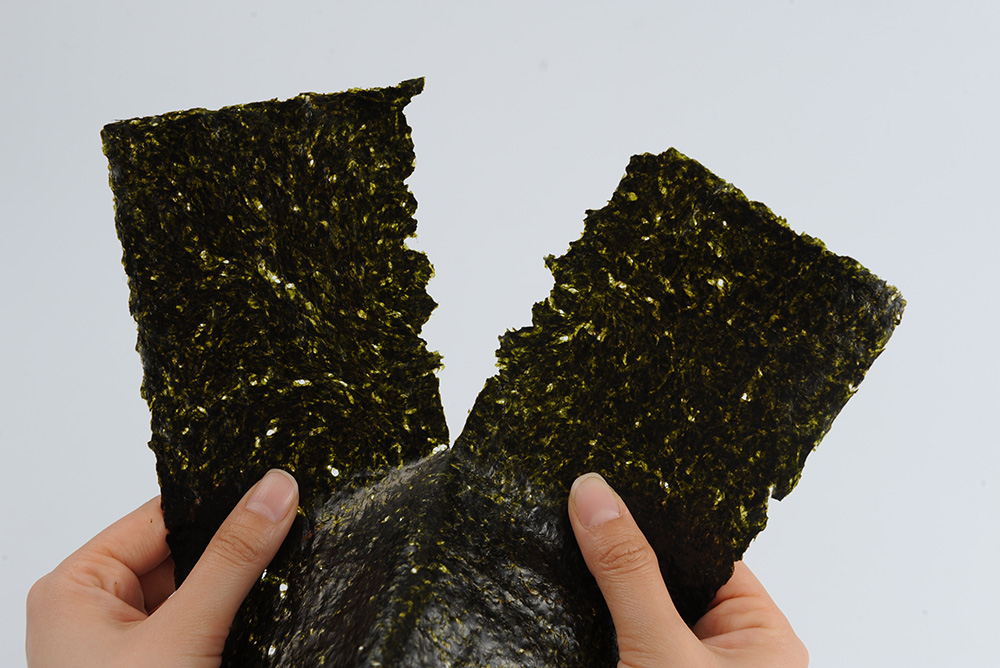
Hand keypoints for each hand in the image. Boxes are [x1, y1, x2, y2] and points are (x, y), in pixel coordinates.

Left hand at [26, 469, 298, 667]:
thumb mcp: (183, 634)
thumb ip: (230, 561)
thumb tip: (275, 490)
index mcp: (76, 588)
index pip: (161, 518)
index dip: (218, 503)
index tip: (275, 487)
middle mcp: (96, 612)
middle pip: (185, 553)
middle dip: (235, 549)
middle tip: (293, 523)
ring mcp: (129, 644)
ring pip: (200, 591)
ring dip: (240, 586)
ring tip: (287, 563)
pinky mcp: (162, 662)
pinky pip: (205, 624)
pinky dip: (237, 616)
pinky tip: (270, 603)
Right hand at [568, 473, 807, 667]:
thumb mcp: (662, 651)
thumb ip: (630, 575)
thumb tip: (595, 496)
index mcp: (762, 637)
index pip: (706, 552)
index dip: (661, 518)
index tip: (613, 481)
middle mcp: (727, 651)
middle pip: (668, 576)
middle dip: (625, 547)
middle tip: (578, 499)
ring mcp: (683, 664)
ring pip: (638, 606)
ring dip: (603, 583)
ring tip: (564, 529)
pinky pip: (617, 633)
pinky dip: (592, 613)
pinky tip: (560, 582)